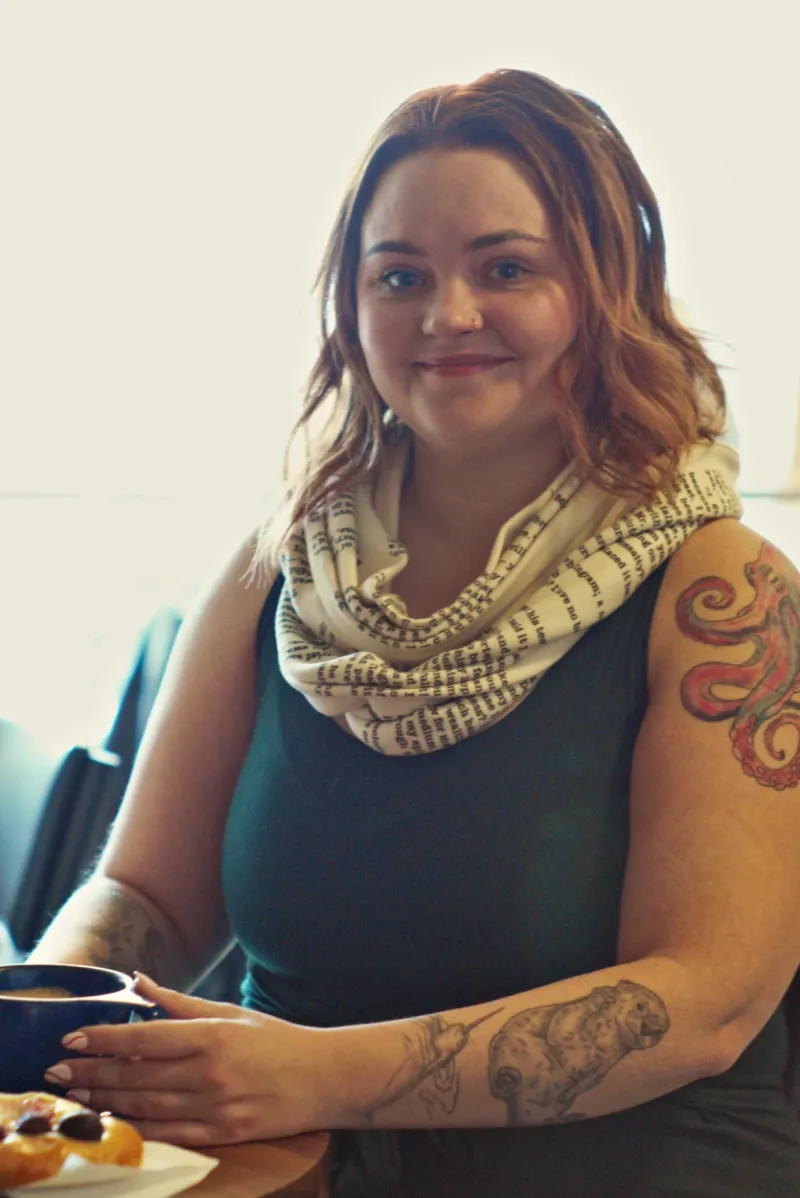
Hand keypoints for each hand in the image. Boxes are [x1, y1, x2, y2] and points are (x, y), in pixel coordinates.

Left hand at [42, 973, 332, 1145]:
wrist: (322, 1078)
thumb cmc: (276, 1039)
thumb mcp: (230, 1012)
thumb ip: (179, 1001)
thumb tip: (138, 981)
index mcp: (212, 1035)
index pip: (144, 1038)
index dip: (103, 1040)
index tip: (72, 1039)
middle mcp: (209, 1072)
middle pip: (136, 1075)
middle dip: (91, 1073)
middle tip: (57, 1072)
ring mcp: (215, 1106)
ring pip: (145, 1106)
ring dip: (104, 1101)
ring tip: (75, 1096)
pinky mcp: (221, 1133)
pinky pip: (168, 1133)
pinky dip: (136, 1128)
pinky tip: (113, 1120)